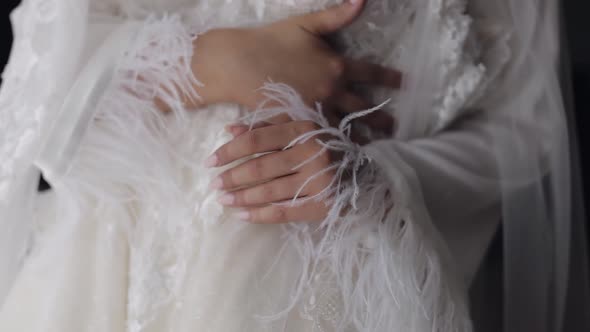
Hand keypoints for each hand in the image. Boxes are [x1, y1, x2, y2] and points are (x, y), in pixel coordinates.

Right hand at [190, 0, 399, 129]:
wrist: (239, 63)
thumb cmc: (272, 40)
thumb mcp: (307, 24)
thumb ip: (338, 15)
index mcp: (336, 66)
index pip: (371, 73)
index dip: (389, 78)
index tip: (404, 83)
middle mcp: (330, 91)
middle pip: (362, 107)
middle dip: (381, 118)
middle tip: (395, 128)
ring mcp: (314, 110)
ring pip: (344, 127)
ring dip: (361, 137)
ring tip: (374, 146)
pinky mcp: (297, 123)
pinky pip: (320, 138)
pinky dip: (332, 147)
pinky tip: (340, 154)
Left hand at [206, 121, 338, 223]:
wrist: (368, 171)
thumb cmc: (327, 145)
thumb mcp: (301, 128)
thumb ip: (267, 127)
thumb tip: (229, 129)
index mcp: (304, 130)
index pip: (257, 140)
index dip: (230, 150)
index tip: (210, 161)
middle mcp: (311, 154)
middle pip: (260, 167)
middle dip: (232, 177)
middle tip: (214, 184)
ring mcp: (318, 181)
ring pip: (269, 191)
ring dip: (241, 197)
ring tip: (223, 199)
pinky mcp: (322, 204)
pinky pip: (283, 212)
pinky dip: (259, 215)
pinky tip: (242, 215)